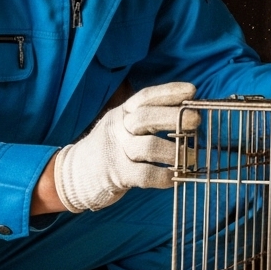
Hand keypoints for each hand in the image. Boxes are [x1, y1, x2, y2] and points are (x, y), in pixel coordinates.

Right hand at [52, 82, 200, 211]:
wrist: (73, 174)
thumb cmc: (110, 148)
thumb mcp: (122, 126)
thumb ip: (147, 119)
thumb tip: (186, 115)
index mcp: (122, 113)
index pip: (145, 97)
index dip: (169, 92)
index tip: (192, 91)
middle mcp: (118, 128)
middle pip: (146, 117)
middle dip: (175, 118)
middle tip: (196, 123)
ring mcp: (116, 151)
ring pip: (149, 147)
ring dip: (176, 152)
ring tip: (192, 158)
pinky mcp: (116, 174)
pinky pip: (145, 174)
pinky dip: (164, 177)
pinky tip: (176, 178)